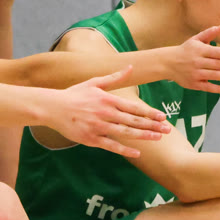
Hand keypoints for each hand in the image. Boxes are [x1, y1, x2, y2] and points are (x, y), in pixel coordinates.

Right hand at [43, 71, 171, 155]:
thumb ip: (114, 77)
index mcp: (108, 99)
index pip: (134, 107)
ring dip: (143, 136)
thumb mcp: (94, 83)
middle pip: (133, 121)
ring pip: (125, 132)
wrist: (52, 107)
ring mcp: (98, 127)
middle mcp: (105, 113)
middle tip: (168, 130)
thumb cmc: (74, 94)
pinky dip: (124, 149)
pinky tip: (137, 152)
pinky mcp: (90, 139)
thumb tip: (130, 66)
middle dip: (152, 125)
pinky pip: (110, 145)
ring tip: (158, 138)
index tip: (163, 116)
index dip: (149, 113)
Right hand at [164, 26, 219, 93]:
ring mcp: (195, 74)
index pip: (218, 52)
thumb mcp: (195, 39)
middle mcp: (198, 62)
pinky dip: (218, 89)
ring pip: (214, 76)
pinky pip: (207, 87)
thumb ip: (210, 33)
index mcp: (200, 50)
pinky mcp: (194, 84)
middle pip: (218, 64)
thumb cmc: (185, 50)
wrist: (166, 63)